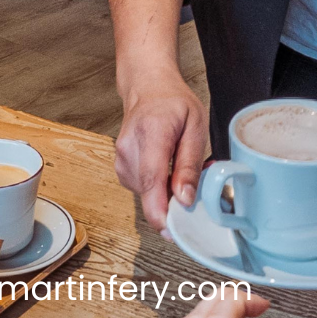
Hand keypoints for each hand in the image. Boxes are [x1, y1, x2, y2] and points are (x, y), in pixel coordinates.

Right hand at [114, 63, 208, 229]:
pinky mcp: (120, 166)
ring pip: (146, 194)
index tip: (171, 231)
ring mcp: (121, 157)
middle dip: (173, 200)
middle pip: (149, 193)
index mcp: (152, 133)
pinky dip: (156, 186)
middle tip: (193, 183)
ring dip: (165, 192)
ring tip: (177, 167)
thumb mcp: (196, 125)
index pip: (151, 180)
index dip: (160, 211)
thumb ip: (190, 164)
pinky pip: (141, 189)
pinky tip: (164, 168)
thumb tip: (186, 199)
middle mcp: (129, 147)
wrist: (147, 85)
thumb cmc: (174, 102)